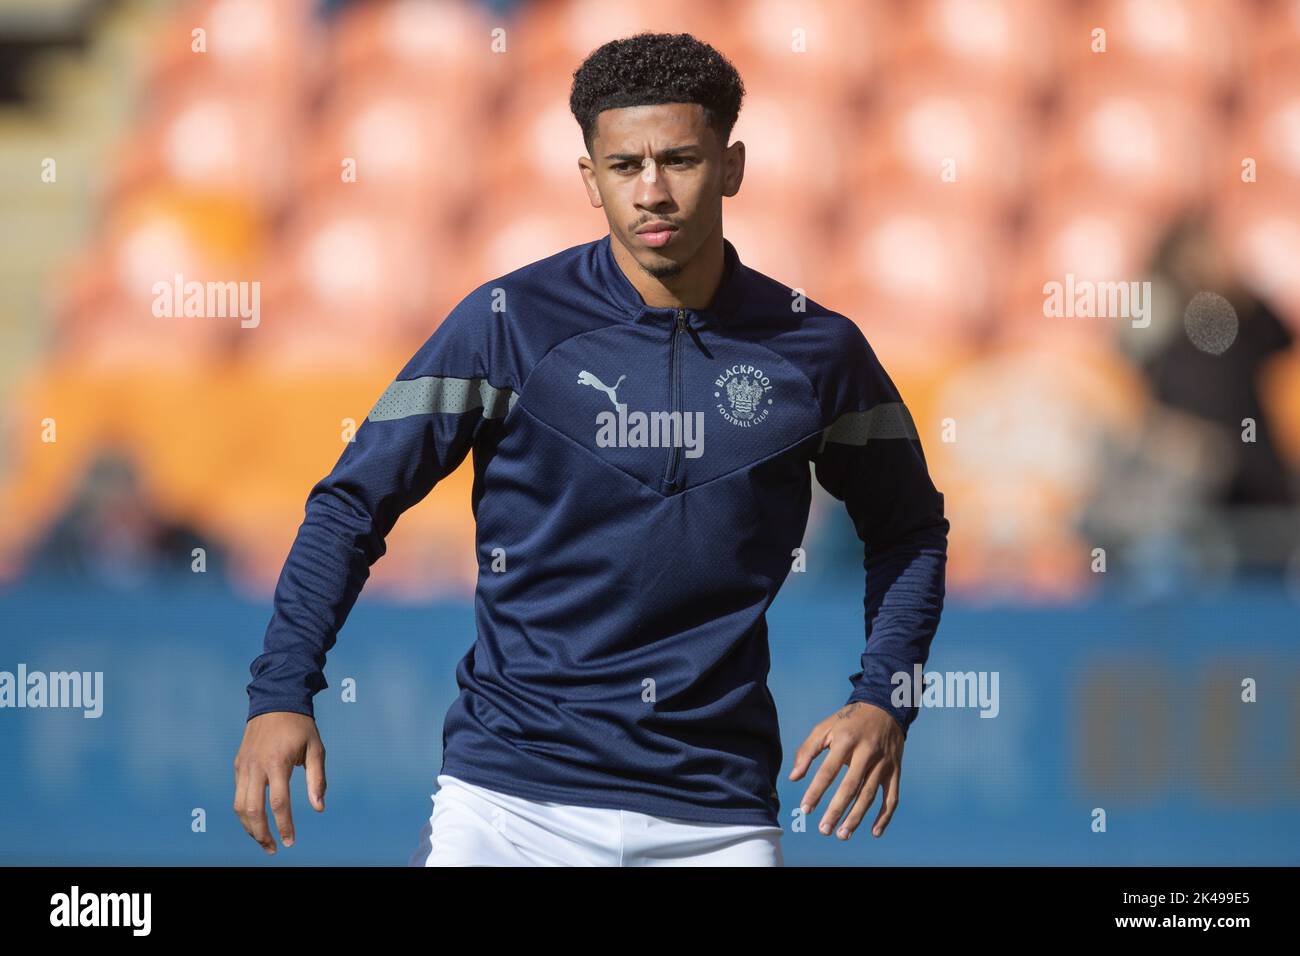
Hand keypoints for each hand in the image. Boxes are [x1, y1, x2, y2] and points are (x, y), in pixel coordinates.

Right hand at [233, 712, 326, 854]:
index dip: (284, 826)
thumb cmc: (300, 726)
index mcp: (277, 762)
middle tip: (273, 849)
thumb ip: (317, 779)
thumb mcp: (316, 748)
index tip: (290, 842)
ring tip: (262, 840)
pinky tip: (255, 821)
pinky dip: (244, 812)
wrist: (275, 700)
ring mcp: (244, 766)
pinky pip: (238, 794)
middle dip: (262, 834)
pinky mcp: (238, 765)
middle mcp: (256, 766)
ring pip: (239, 806)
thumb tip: (319, 808)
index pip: (279, 803)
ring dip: (249, 827)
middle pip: (253, 810)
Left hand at [788, 700, 902, 839]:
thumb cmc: (848, 721)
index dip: (816, 791)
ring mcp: (883, 763)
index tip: (805, 809)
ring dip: (857, 817)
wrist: (884, 708)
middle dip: (836, 810)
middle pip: (850, 787)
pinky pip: (891, 797)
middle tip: (824, 830)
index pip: (828, 770)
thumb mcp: (824, 727)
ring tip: (842, 834)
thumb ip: (807, 751)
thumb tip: (793, 777)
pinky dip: (885, 816)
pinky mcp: (895, 771)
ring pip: (870, 795)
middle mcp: (866, 752)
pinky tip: (874, 832)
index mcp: (846, 740)